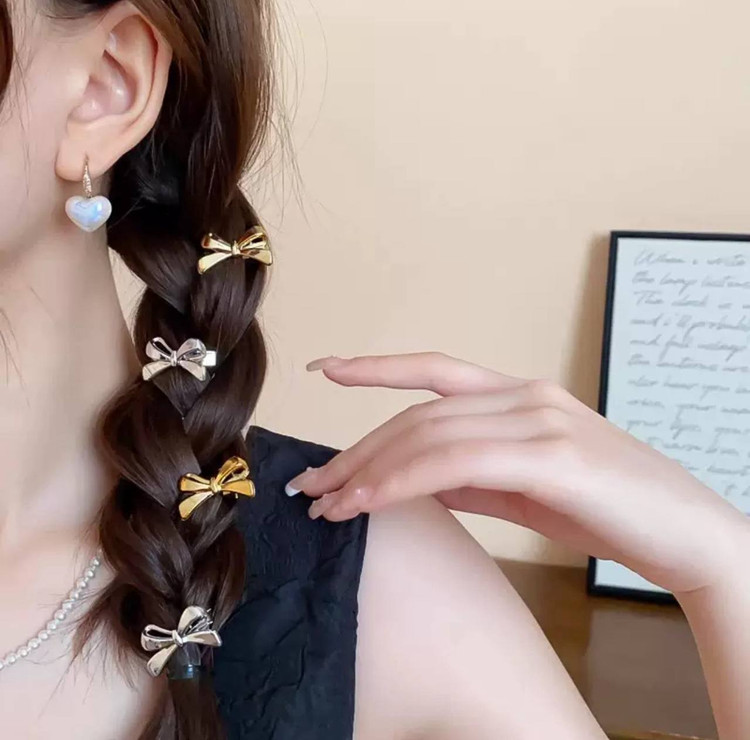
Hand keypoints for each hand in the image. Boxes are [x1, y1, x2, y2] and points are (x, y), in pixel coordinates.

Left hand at [286, 352, 747, 595]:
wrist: (684, 534)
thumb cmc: (605, 510)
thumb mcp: (524, 487)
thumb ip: (470, 476)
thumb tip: (411, 480)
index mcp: (518, 395)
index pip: (432, 370)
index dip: (375, 366)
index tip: (325, 368)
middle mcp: (524, 394)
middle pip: (417, 413)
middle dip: (357, 449)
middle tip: (312, 485)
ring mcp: (538, 418)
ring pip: (428, 433)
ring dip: (369, 469)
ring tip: (327, 503)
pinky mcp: (551, 454)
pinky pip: (456, 460)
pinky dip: (404, 480)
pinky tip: (368, 503)